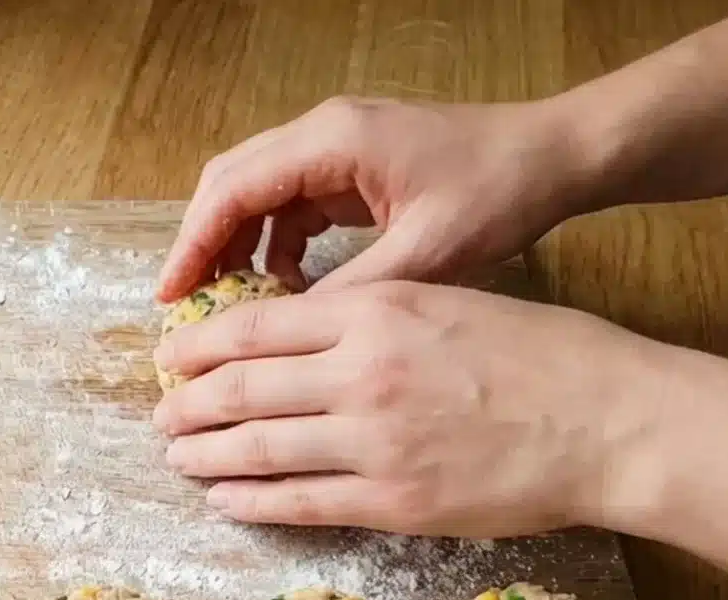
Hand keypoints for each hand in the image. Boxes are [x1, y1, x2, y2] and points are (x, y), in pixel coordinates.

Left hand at [151, 282, 674, 538]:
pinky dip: (251, 501)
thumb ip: (370, 316)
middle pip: (241, 390)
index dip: (199, 346)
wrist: (610, 419)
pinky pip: (300, 503)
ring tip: (177, 457)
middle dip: (188, 405)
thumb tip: (298, 335)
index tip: (172, 357)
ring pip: (259, 449)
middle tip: (162, 415)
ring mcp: (375, 442)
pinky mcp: (394, 501)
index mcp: (375, 311)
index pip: (254, 328)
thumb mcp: (446, 299)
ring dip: (206, 455)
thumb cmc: (542, 352)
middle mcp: (363, 373)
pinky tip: (224, 499)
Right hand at [155, 97, 597, 301]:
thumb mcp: (425, 256)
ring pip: (257, 196)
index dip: (194, 246)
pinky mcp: (353, 168)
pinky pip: (292, 206)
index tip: (171, 297)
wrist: (555, 158)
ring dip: (238, 250)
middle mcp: (324, 134)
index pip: (233, 190)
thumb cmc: (500, 193)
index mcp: (333, 142)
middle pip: (232, 186)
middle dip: (204, 247)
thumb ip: (349, 292)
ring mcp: (336, 149)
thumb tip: (285, 337)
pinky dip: (277, 247)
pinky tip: (288, 292)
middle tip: (186, 310)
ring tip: (231, 312)